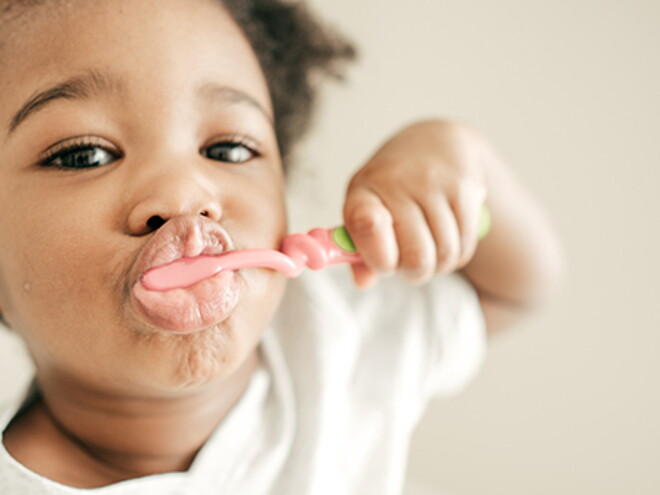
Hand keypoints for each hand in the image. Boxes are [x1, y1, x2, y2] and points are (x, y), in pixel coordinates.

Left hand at [343, 120, 486, 287]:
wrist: (434, 141)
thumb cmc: (391, 185)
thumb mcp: (365, 207)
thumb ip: (359, 248)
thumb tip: (362, 282)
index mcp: (363, 190)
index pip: (367, 227)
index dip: (377, 257)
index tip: (384, 262)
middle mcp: (398, 182)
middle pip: (417, 258)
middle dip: (413, 273)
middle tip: (409, 262)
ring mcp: (435, 183)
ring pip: (445, 256)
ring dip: (438, 265)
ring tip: (428, 249)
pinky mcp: (466, 188)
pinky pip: (465, 245)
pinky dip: (456, 256)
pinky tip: (446, 240)